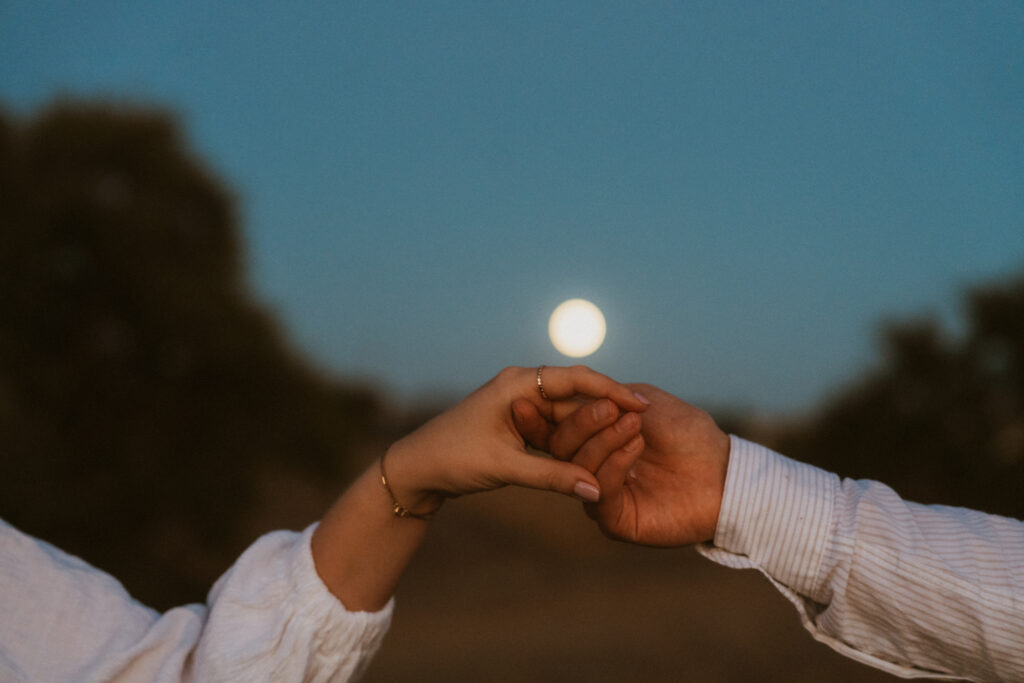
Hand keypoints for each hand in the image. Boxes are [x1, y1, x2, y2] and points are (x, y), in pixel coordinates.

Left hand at [383, 366, 649, 514]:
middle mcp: (522, 386)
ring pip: (568, 412)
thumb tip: (595, 491)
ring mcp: (520, 403)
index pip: (575, 379)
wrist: (416, 467)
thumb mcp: (506, 467)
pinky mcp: (518, 422)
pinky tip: (600, 447)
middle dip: (609, 408)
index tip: (641, 404)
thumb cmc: (453, 459)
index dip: (611, 390)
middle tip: (646, 422)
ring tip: (632, 435)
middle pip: (576, 394)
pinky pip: (555, 425)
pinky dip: (576, 437)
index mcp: (518, 383)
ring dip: (594, 424)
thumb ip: (553, 478)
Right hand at [513, 383, 729, 546]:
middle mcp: (591, 468)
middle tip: (607, 409)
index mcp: (593, 440)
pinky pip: (598, 492)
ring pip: (576, 469)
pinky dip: (613, 464)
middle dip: (579, 424)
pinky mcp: (616, 519)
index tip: (525, 402)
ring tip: (632, 425)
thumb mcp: (644, 401)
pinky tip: (635, 445)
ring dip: (601, 441)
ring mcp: (601, 494)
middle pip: (559, 448)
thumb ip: (606, 395)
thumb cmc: (688, 433)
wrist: (724, 470)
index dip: (538, 417)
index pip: (555, 430)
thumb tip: (567, 395)